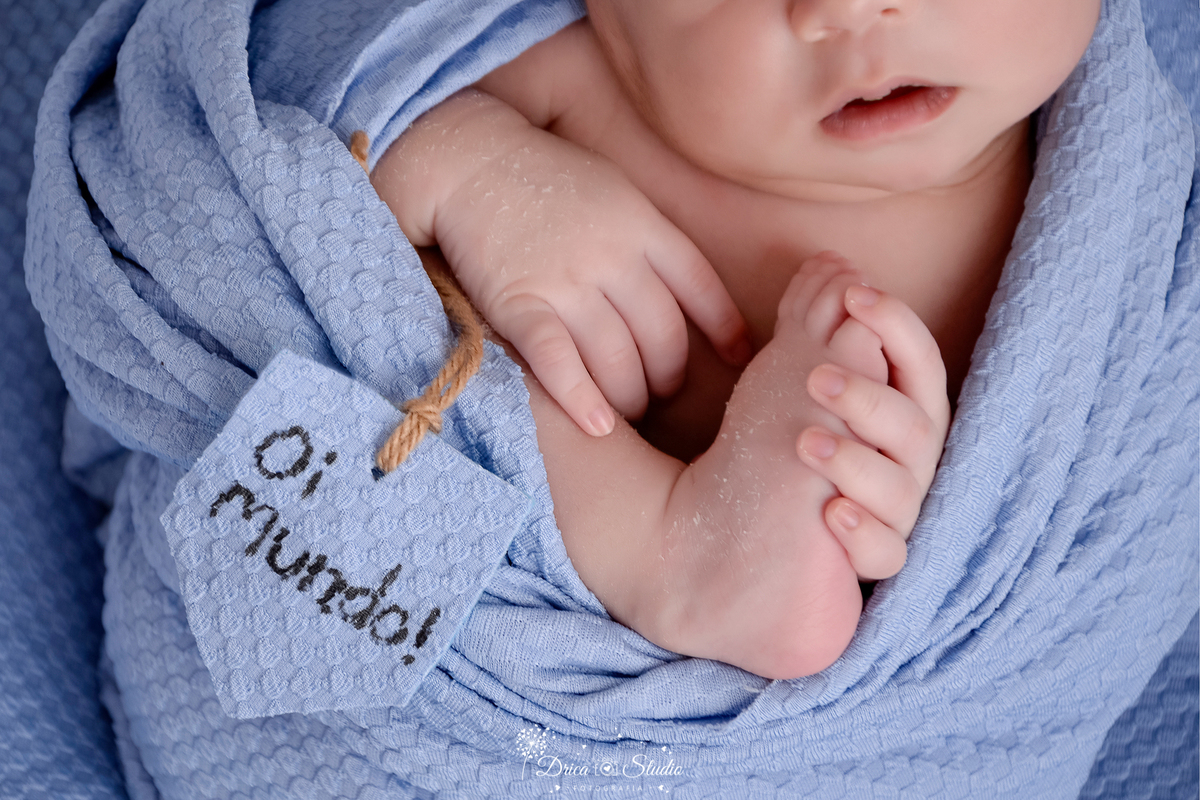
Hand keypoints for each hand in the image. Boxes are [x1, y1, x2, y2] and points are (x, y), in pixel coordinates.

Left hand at [791, 261, 950, 579]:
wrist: (763, 528)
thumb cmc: (800, 437)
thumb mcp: (801, 376)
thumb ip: (819, 322)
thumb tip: (828, 259)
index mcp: (903, 407)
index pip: (920, 361)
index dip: (896, 326)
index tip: (855, 296)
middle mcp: (911, 458)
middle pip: (916, 426)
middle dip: (870, 398)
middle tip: (815, 377)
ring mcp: (897, 510)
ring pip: (902, 492)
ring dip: (856, 463)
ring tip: (805, 444)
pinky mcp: (875, 558)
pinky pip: (886, 555)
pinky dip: (861, 535)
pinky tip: (829, 514)